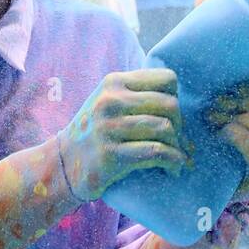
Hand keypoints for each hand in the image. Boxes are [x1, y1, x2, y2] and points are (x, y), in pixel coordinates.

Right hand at [57, 68, 191, 200]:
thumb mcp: (110, 103)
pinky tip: (173, 170)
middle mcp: (110, 101)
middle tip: (178, 143)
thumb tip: (186, 106)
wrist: (62, 165)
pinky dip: (173, 162)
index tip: (172, 118)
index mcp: (114, 83)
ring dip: (179, 147)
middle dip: (181, 127)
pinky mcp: (110, 155)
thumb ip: (139, 96)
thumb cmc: (95, 134)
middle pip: (170, 105)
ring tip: (177, 158)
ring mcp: (108, 128)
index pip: (167, 79)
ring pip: (165, 128)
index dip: (177, 99)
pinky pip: (156, 153)